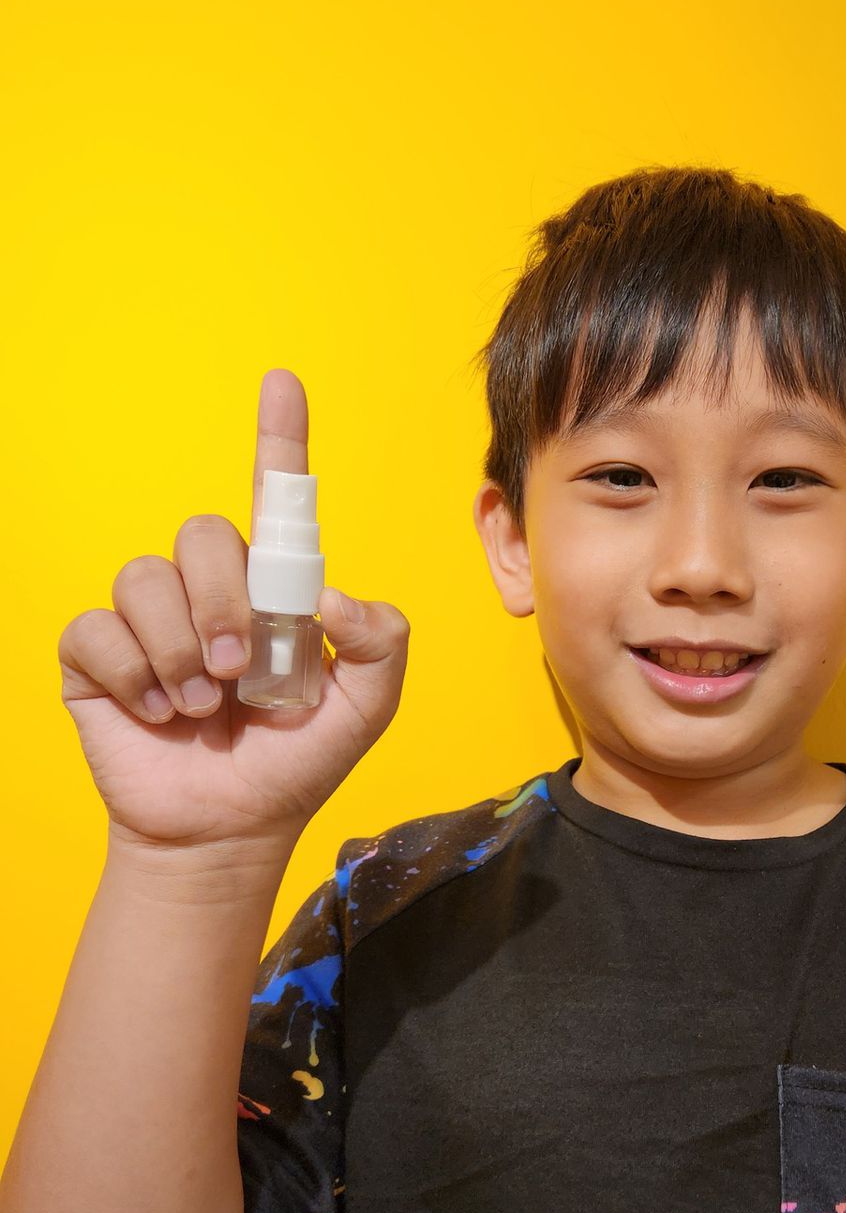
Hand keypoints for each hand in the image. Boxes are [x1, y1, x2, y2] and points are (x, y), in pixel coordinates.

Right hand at [58, 368, 409, 854]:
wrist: (228, 831)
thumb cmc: (294, 764)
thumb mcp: (367, 709)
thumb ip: (382, 644)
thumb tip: (333, 595)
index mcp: (273, 591)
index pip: (273, 499)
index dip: (279, 437)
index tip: (283, 382)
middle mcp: (209, 591)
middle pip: (203, 534)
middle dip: (224, 603)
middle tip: (239, 673)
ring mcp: (150, 621)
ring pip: (145, 577)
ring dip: (180, 649)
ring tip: (200, 706)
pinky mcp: (97, 656)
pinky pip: (97, 629)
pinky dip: (133, 674)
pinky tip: (156, 713)